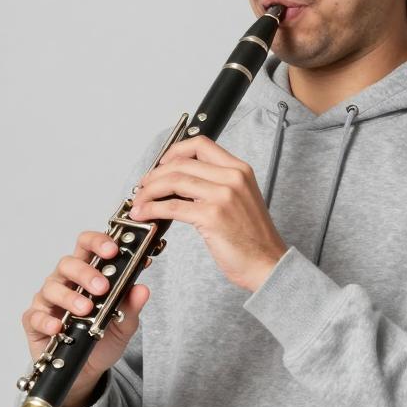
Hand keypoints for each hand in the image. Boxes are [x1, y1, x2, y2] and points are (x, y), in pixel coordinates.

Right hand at [21, 230, 149, 406]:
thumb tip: (142, 288)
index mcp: (88, 273)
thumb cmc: (104, 338)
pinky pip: (35, 315)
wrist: (88, 370)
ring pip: (52, 287)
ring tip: (86, 309)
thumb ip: (132, 305)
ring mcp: (48, 300)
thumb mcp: (125, 323)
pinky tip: (59, 327)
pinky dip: (47, 320)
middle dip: (86, 273)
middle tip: (102, 287)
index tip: (113, 250)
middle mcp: (66, 282)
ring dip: (70, 297)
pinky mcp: (34, 321)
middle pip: (68, 263)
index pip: (88, 246)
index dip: (98, 242)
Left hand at [129, 136, 286, 291]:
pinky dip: (151, 209)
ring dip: (148, 192)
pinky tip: (145, 214)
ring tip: (139, 202)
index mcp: (240, 169)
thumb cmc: (252, 237)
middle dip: (154, 175)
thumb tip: (179, 180)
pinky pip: (172, 207)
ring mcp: (223, 196)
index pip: (201, 144)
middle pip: (181, 163)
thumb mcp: (240, 198)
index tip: (161, 164)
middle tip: (143, 187)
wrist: (266, 262)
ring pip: (173, 181)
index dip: (174, 151)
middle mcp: (233, 177)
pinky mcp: (212, 216)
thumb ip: (216, 183)